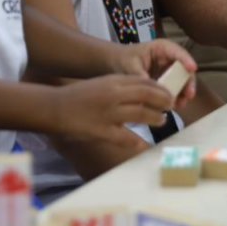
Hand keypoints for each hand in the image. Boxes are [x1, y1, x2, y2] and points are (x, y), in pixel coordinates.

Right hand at [50, 76, 173, 145]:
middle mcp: (114, 95)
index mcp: (113, 81)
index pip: (144, 81)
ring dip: (155, 118)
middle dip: (163, 100)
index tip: (168, 93)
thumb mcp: (101, 83)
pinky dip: (136, 141)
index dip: (160, 87)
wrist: (55, 106)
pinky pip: (125, 137)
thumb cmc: (78, 95)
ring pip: (141, 114)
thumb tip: (142, 91)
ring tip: (161, 120)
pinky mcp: (102, 130)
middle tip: (171, 105)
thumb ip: (120, 86)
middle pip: (147, 95)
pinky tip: (142, 144)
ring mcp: (109, 113)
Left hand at [110, 39, 196, 107]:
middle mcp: (169, 59)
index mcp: (162, 48)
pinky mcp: (166, 83)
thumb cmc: (123, 58)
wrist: (115, 64)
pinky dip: (174, 98)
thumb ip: (140, 75)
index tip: (192, 68)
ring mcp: (169, 72)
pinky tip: (172, 107)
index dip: (186, 59)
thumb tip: (151, 89)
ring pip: (181, 81)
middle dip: (188, 82)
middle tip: (189, 94)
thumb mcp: (130, 65)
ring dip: (182, 93)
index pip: (177, 52)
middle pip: (184, 69)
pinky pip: (173, 90)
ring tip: (180, 104)